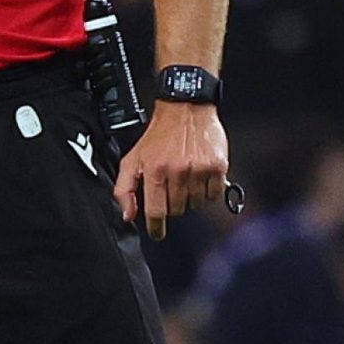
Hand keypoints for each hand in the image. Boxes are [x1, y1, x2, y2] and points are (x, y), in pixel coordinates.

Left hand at [113, 100, 231, 238]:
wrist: (185, 110)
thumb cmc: (158, 136)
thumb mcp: (133, 158)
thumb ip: (125, 188)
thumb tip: (128, 215)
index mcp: (154, 171)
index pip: (155, 211)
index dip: (156, 227)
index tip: (157, 233)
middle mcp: (177, 172)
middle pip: (177, 209)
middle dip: (172, 204)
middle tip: (171, 187)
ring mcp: (199, 170)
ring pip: (196, 204)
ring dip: (190, 197)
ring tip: (184, 178)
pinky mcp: (218, 167)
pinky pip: (214, 195)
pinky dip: (207, 191)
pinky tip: (199, 176)